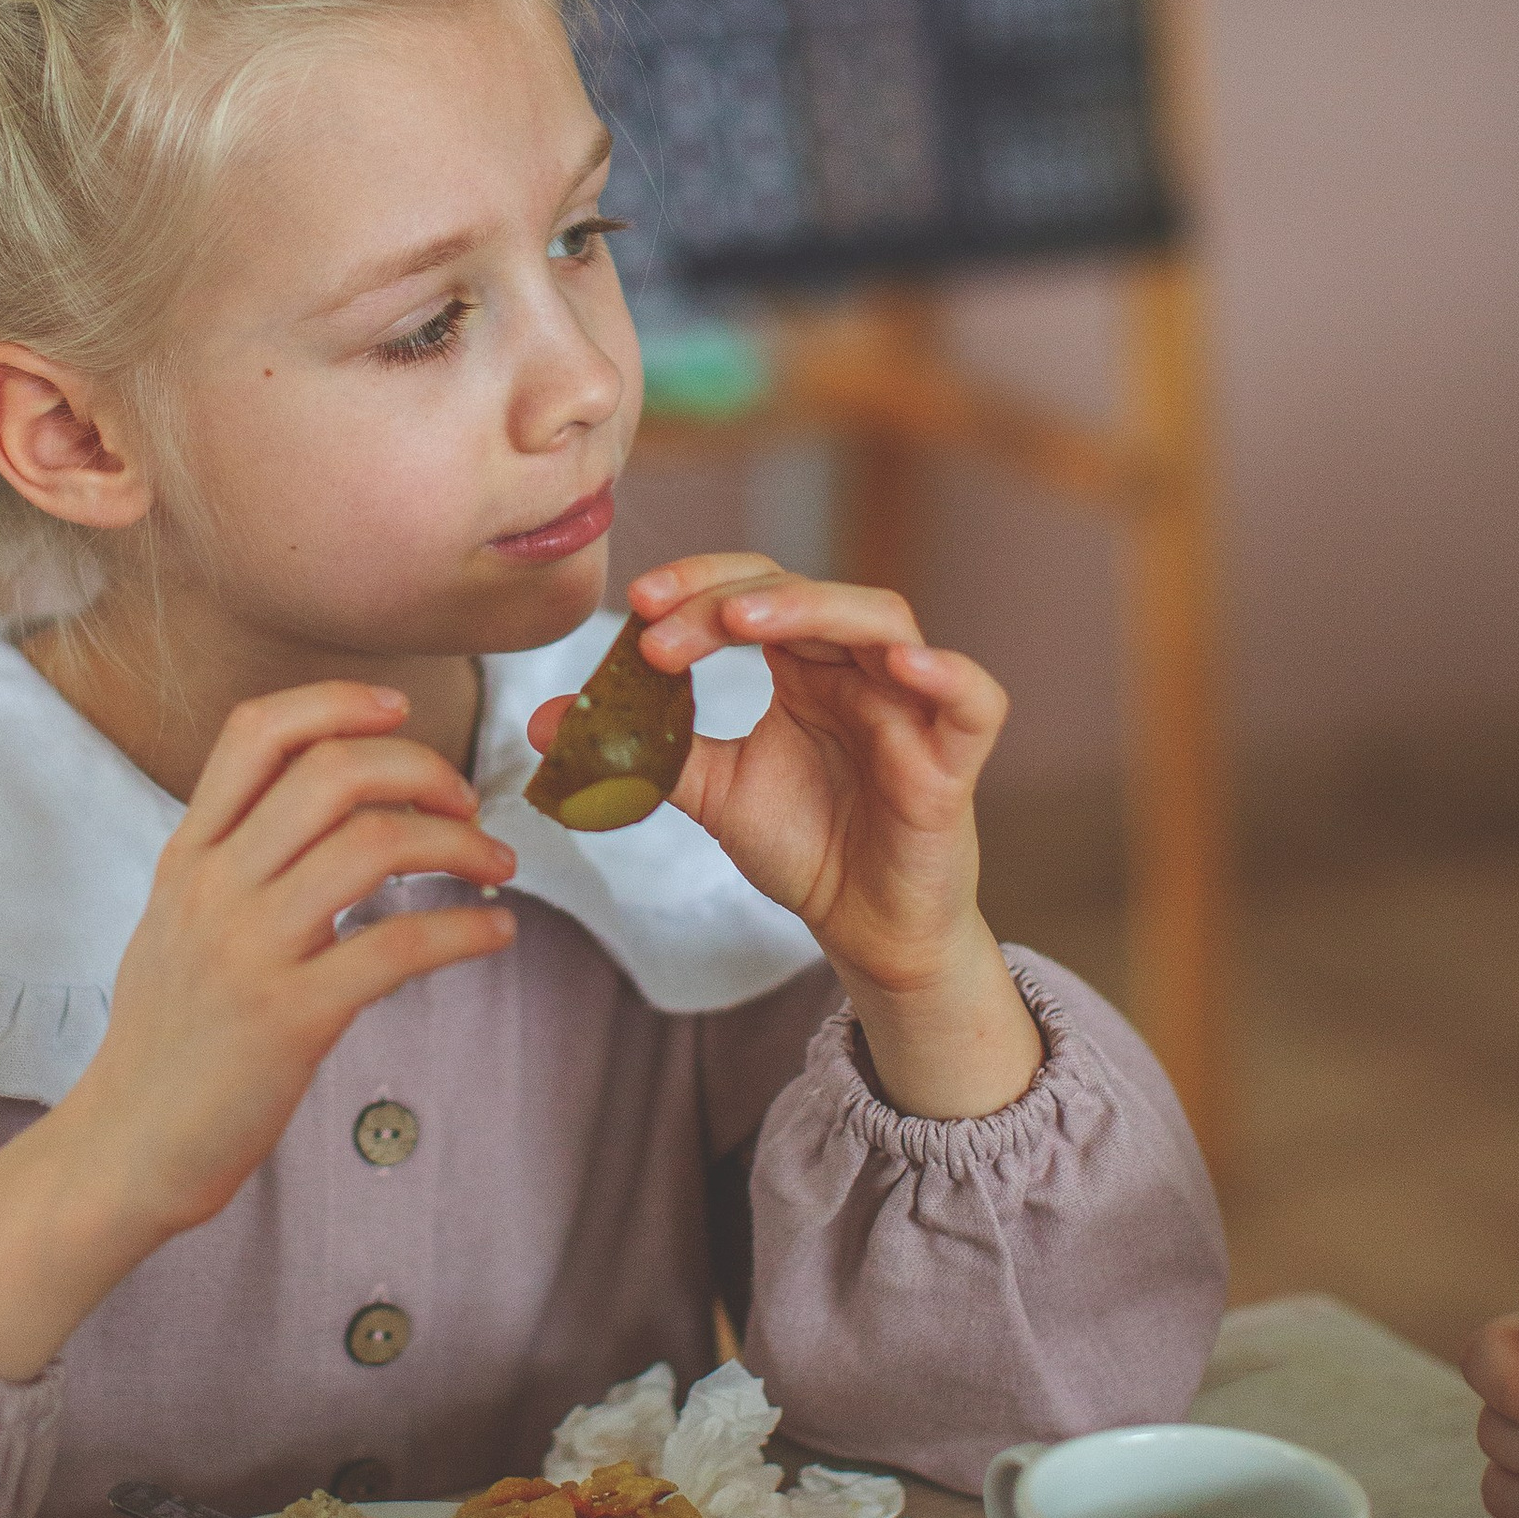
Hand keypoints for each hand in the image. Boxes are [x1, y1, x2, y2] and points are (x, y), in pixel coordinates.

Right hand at [0, 684, 513, 1375]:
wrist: (127, 1146)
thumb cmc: (165, 1039)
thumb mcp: (174, 923)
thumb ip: (232, 861)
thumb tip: (318, 815)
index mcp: (189, 856)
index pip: (256, 733)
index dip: (336, 703)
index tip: (398, 709)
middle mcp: (214, 887)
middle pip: (331, 771)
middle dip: (420, 769)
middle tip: (465, 805)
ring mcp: (250, 950)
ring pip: (371, 845)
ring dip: (458, 844)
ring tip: (495, 866)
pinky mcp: (290, 1018)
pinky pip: (398, 948)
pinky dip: (466, 931)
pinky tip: (495, 935)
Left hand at [532, 554, 1039, 1120]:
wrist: (864, 930)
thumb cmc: (805, 846)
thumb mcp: (711, 793)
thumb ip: (643, 753)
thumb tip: (544, 725)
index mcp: (804, 664)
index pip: (753, 592)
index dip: (699, 587)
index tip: (636, 607)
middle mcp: (858, 668)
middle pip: (806, 591)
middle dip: (730, 596)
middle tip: (660, 623)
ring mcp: (912, 705)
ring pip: (882, 618)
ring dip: (813, 608)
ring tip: (744, 620)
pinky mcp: (955, 757)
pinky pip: (973, 698)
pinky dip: (947, 673)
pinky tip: (904, 663)